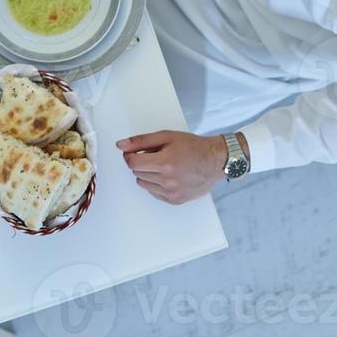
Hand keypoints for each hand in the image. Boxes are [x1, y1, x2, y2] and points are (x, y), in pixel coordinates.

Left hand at [116, 130, 232, 204]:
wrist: (215, 161)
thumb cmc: (193, 147)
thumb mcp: (166, 137)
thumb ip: (141, 141)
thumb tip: (121, 145)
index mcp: (166, 163)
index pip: (132, 163)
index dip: (130, 155)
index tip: (134, 151)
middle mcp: (168, 180)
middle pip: (137, 172)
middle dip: (142, 163)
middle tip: (156, 155)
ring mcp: (172, 192)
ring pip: (143, 183)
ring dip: (148, 174)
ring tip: (164, 165)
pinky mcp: (175, 200)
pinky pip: (153, 192)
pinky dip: (156, 184)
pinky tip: (168, 175)